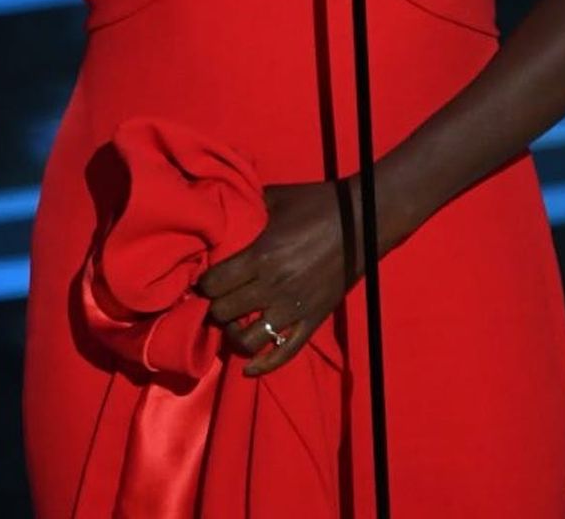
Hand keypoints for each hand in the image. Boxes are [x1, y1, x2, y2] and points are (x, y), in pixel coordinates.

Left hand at [197, 178, 360, 377]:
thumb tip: (221, 208)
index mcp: (261, 256)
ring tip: (232, 323)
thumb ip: (246, 205)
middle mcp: (274, 287)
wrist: (361, 220)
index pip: (214, 285)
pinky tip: (248, 368)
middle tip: (214, 300)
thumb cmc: (316, 204)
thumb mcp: (276, 197)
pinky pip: (284, 353)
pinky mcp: (313, 320)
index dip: (203, 284)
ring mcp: (294, 308)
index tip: (203, 280)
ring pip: (247, 340)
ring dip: (232, 334)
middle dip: (214, 307)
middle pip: (224, 313)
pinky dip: (262, 366)